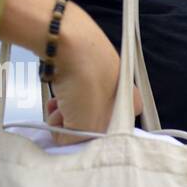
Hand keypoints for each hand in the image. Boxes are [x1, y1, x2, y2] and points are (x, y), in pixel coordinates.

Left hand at [42, 6, 140, 145]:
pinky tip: (54, 98)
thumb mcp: (85, 127)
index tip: (76, 135)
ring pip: (80, 107)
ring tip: (56, 108)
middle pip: (93, 120)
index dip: (89, 136)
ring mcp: (103, 79)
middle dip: (75, 124)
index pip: (110, 132)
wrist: (71, 45)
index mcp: (132, 105)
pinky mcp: (83, 69)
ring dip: (64, 113)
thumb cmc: (87, 84)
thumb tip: (64, 138)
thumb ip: (77, 141)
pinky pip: (71, 93)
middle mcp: (122, 93)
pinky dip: (60, 99)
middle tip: (64, 120)